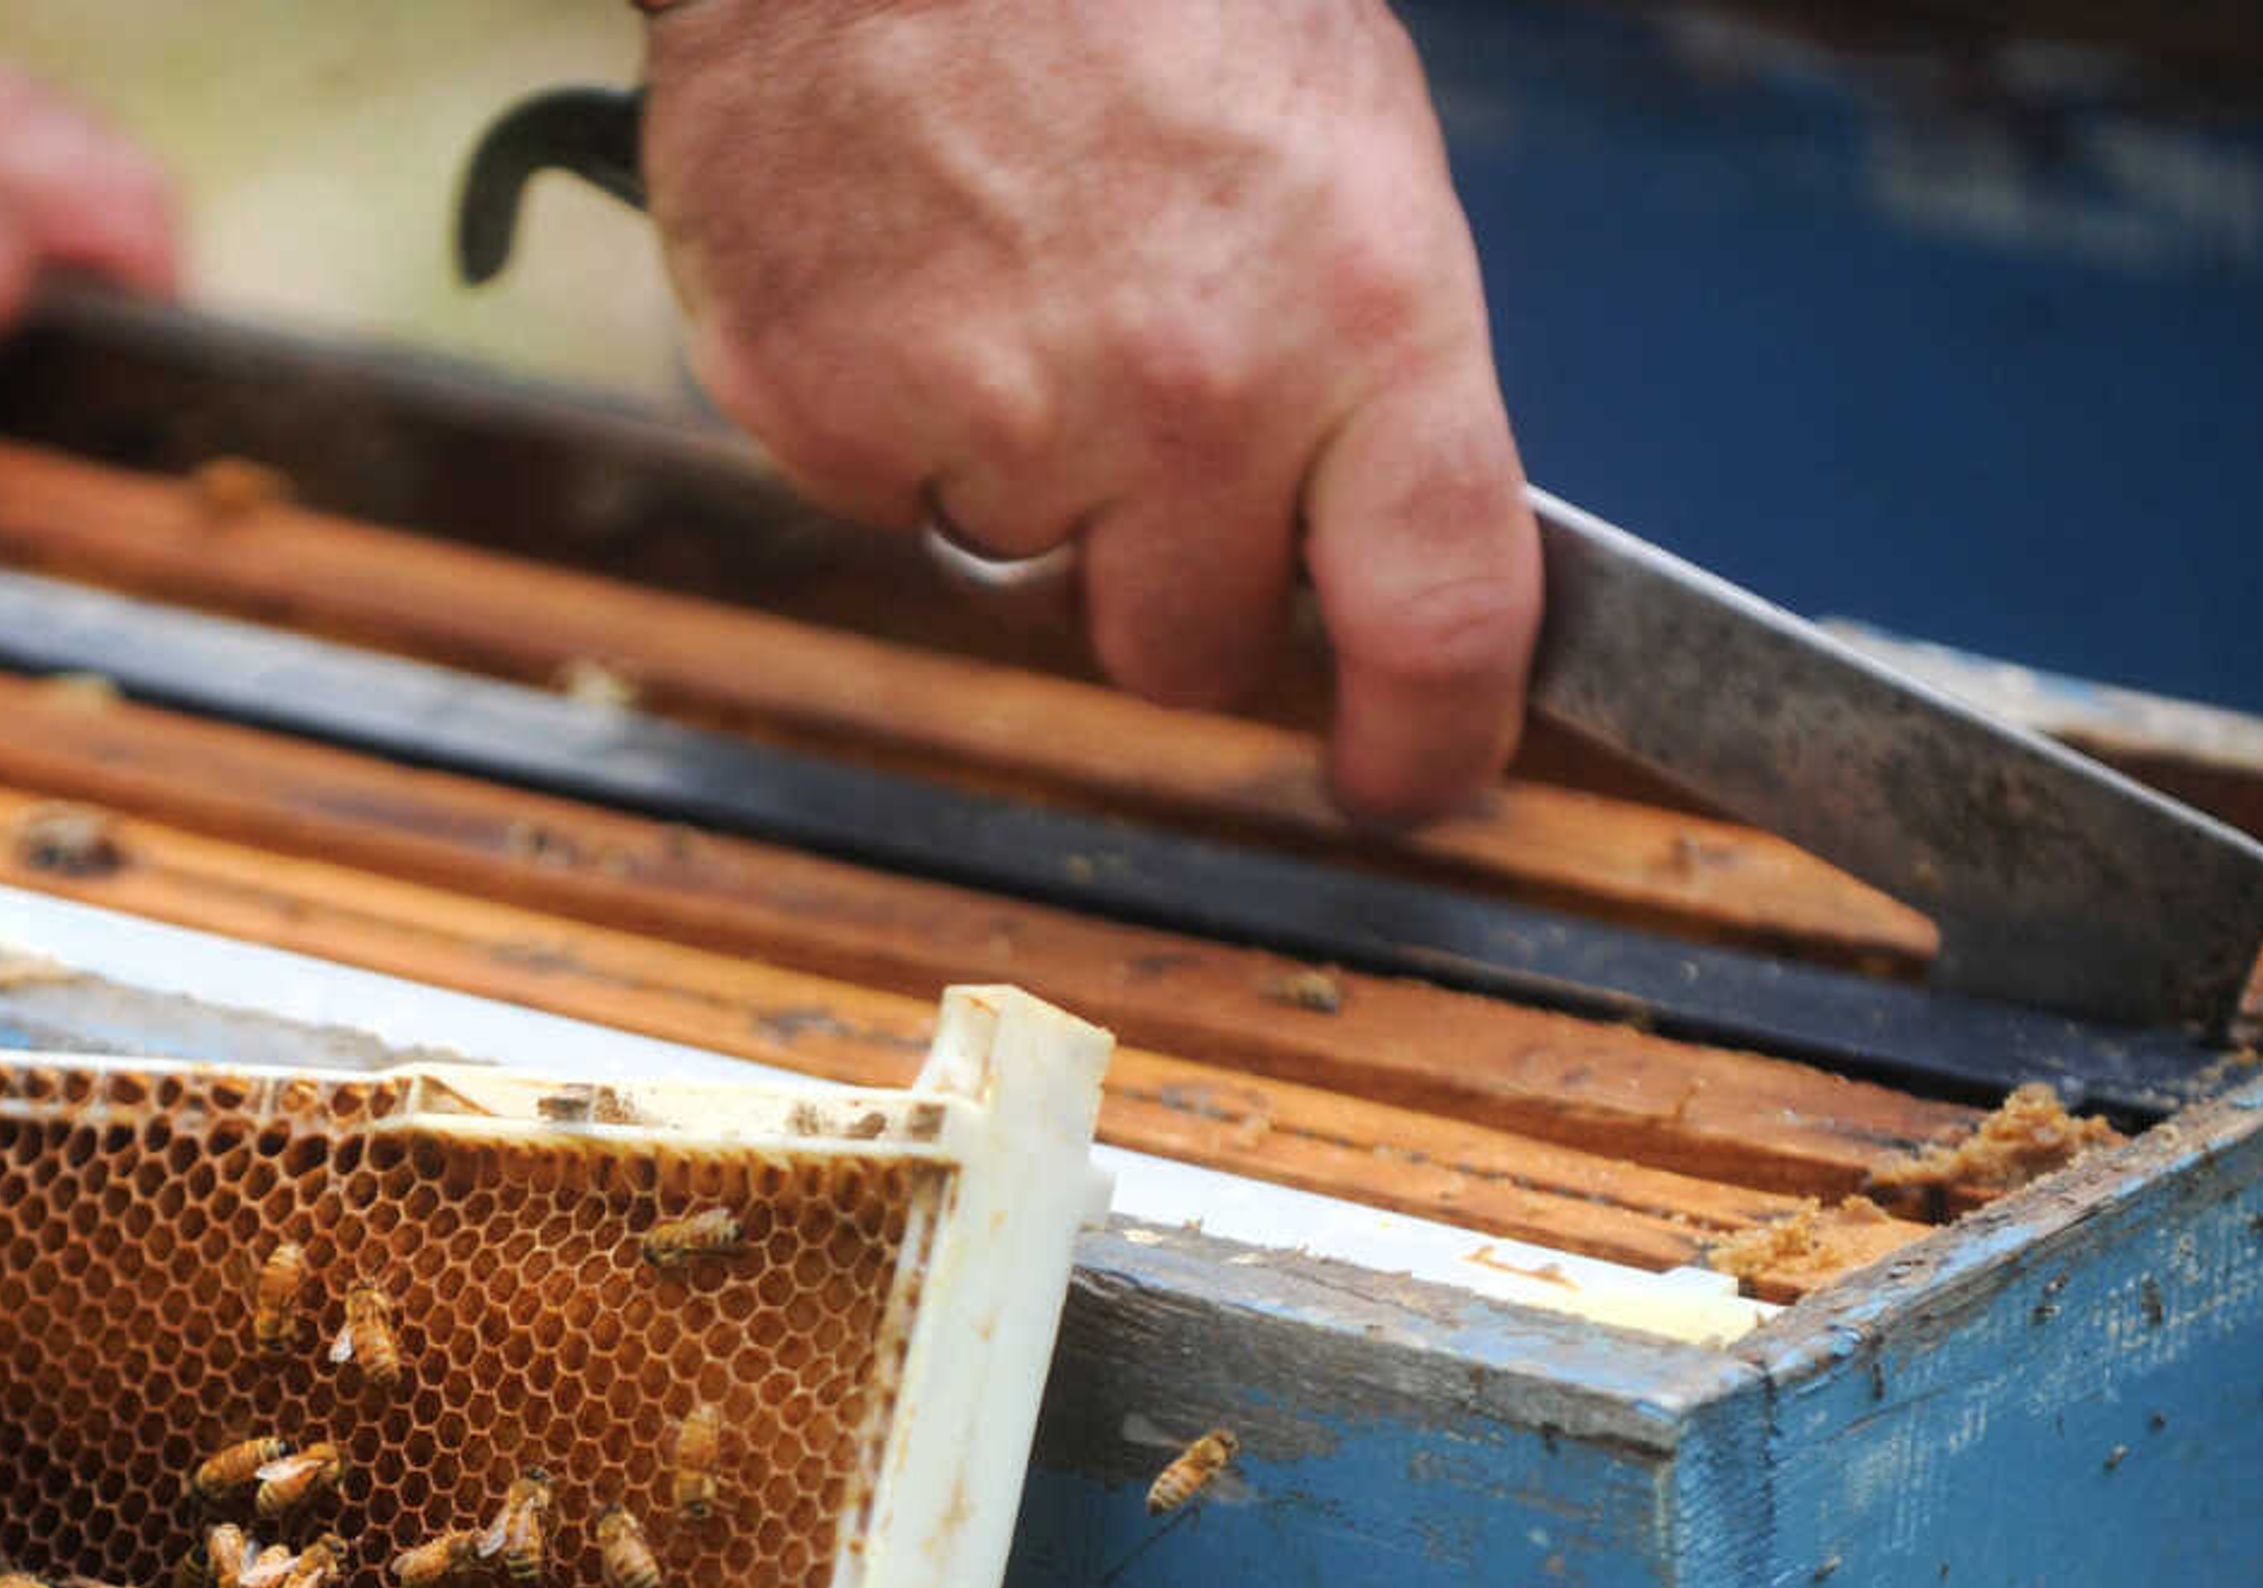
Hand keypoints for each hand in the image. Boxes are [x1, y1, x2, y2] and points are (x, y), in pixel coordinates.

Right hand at [642, 0, 1537, 823]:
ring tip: (1010, 277)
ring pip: (1018, 567)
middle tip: (1145, 449)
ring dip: (1022, 476)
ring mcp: (993, 419)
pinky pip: (878, 493)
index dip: (1427, 736)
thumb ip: (1363, 355)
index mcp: (1359, 310)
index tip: (1403, 774)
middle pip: (1184, 651)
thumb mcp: (1340, 139)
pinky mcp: (826, 411)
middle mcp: (1186, 393)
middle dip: (1170, 590)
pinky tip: (905, 264)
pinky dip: (889, 411)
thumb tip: (1359, 529)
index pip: (1436, 614)